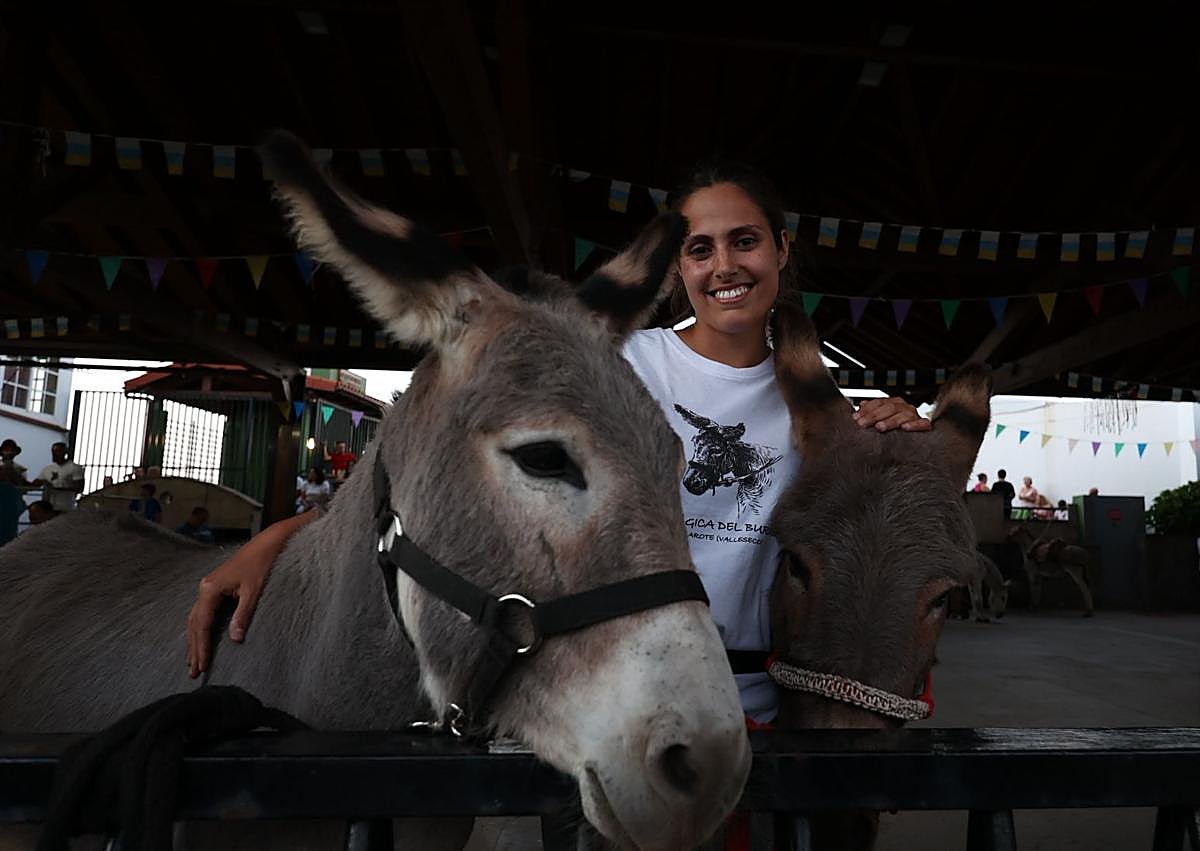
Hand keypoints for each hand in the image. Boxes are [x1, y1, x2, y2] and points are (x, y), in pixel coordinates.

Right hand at [185, 510, 317, 676]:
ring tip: (194, 663)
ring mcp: (208, 587)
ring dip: (194, 641)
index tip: (202, 666)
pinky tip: (201, 641)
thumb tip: (235, 639)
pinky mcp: (215, 587)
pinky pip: (203, 613)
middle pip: (194, 624)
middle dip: (194, 648)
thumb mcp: (254, 590)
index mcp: (210, 588)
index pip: (201, 624)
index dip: (201, 647)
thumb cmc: (262, 563)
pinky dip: (200, 629)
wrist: (268, 542)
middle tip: (193, 673)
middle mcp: (204, 588)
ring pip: (195, 619)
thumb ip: (243, 615)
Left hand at [853, 396, 930, 432]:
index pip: (879, 402)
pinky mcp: (925, 425)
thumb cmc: (894, 428)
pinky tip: (905, 428)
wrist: (916, 439)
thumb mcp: (881, 419)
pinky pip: (922, 423)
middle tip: (862, 424)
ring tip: (879, 427)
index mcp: (893, 403)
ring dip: (890, 421)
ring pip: (903, 415)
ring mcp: (915, 415)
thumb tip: (861, 404)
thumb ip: (872, 411)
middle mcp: (904, 407)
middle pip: (889, 408)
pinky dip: (914, 425)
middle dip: (874, 416)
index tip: (855, 418)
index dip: (867, 410)